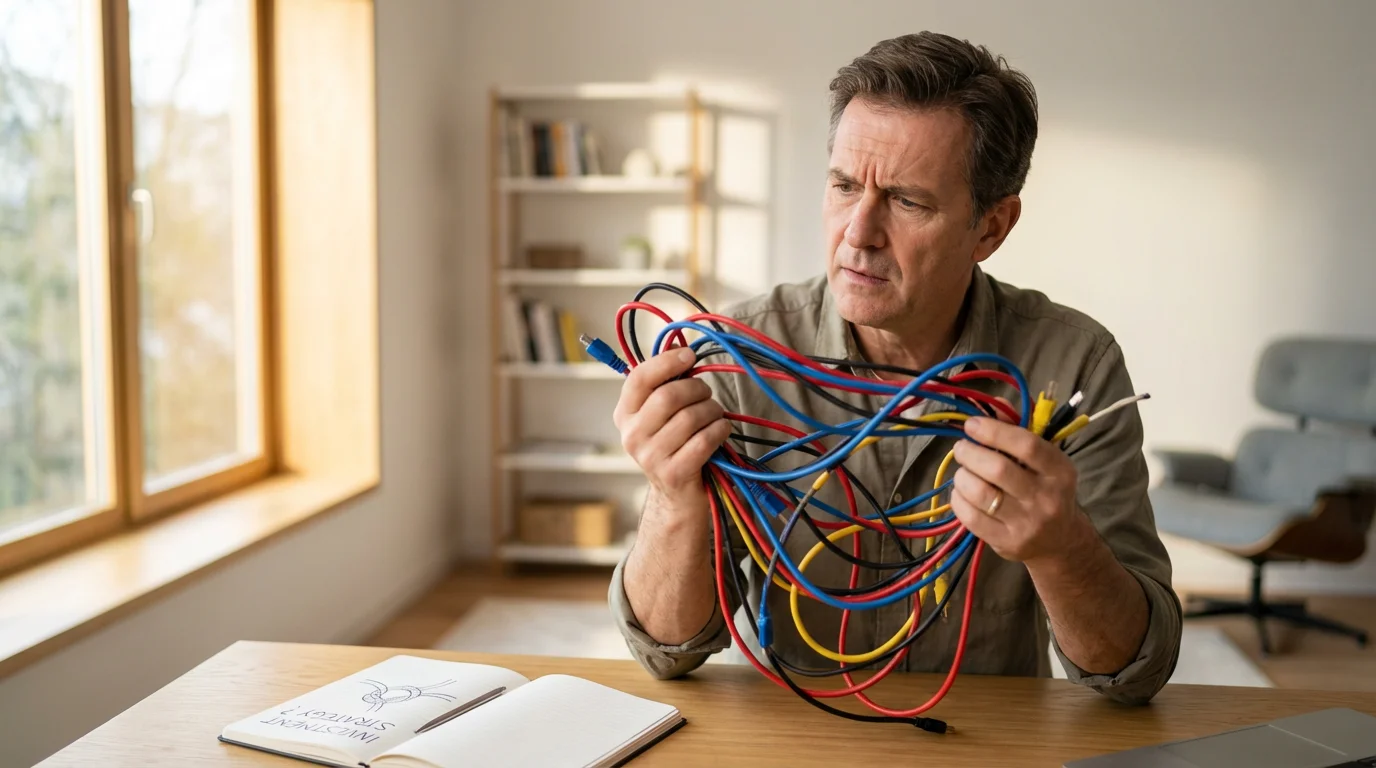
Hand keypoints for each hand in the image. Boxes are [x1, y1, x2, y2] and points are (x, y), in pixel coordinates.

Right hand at [613, 347, 731, 501]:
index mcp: (624, 415)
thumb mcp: (660, 416)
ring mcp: (650, 457)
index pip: (639, 378)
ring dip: (712, 411)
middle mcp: (632, 436)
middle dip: (697, 389)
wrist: (676, 497)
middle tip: (707, 394)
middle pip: (667, 397)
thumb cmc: (674, 445)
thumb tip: (681, 350)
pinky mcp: (673, 474)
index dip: (666, 362)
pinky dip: (719, 430)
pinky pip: (704, 440)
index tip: (689, 356)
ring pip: (690, 418)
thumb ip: (665, 385)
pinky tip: (720, 430)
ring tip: (714, 415)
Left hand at [949, 416, 1088, 562]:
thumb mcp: (1045, 460)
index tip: (972, 425)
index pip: (1027, 445)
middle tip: (962, 448)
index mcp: (1060, 471)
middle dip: (970, 453)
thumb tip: (990, 404)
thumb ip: (1019, 430)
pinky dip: (958, 499)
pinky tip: (962, 492)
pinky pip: (970, 517)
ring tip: (963, 471)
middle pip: (997, 469)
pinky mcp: (1007, 542)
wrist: (1061, 542)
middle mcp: (1046, 498)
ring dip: (962, 476)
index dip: (994, 431)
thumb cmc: (1048, 490)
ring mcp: (1027, 524)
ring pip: (979, 493)